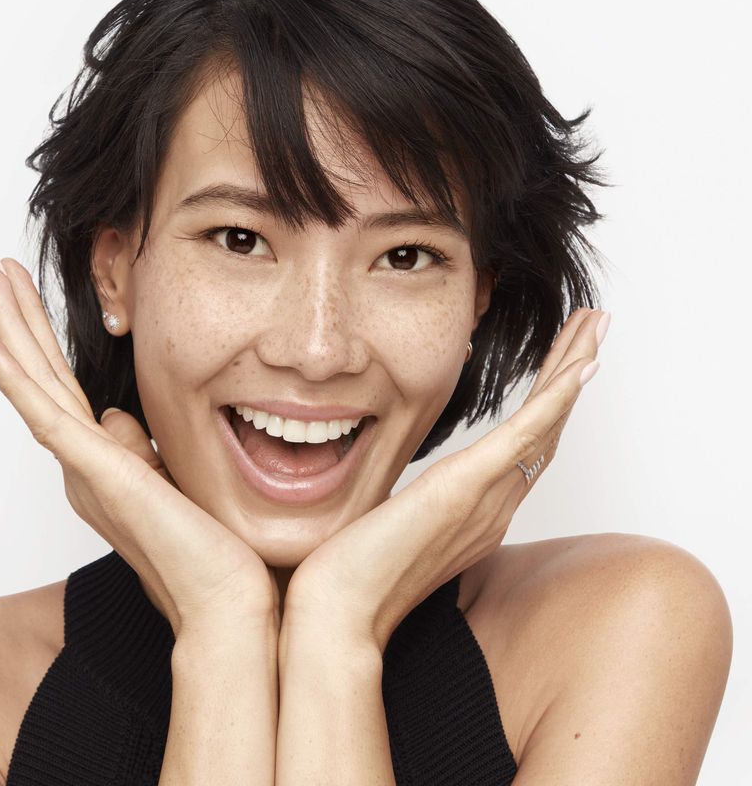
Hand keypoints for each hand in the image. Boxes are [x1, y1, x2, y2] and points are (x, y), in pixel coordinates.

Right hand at [0, 258, 275, 636]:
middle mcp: (84, 465)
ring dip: (13, 331)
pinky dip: (18, 383)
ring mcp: (88, 471)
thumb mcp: (168, 482)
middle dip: (18, 320)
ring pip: (39, 387)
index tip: (26, 296)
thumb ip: (136, 449)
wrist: (226, 595)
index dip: (41, 341)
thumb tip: (118, 416)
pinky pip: (51, 420)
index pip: (63, 388)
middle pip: (43, 378)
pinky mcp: (102, 478)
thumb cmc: (206, 547)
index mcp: (101, 464)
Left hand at [282, 308, 607, 651]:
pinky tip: (580, 367)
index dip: (552, 402)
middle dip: (571, 373)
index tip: (564, 363)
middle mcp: (496, 506)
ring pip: (546, 424)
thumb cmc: (359, 572)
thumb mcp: (398, 524)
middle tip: (594, 327)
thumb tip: (415, 489)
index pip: (527, 445)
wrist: (341, 612)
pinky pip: (525, 436)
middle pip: (548, 429)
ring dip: (573, 370)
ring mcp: (487, 499)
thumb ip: (420, 504)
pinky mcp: (467, 489)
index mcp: (481, 512)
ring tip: (595, 326)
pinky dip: (556, 400)